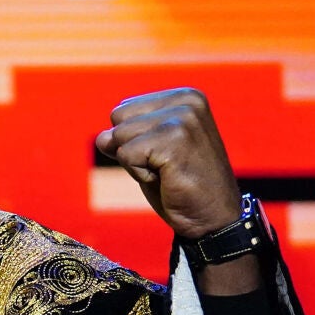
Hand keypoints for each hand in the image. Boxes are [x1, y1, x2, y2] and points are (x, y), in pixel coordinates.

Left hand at [95, 88, 243, 239]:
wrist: (212, 217)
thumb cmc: (180, 183)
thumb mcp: (150, 150)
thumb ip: (125, 134)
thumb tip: (102, 137)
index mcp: (184, 96)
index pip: (123, 110)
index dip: (133, 140)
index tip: (164, 154)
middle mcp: (186, 101)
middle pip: (118, 118)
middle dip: (131, 147)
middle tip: (164, 165)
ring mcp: (183, 118)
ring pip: (119, 136)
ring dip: (135, 162)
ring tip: (166, 171)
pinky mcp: (175, 139)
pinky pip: (126, 155)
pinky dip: (139, 174)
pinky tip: (167, 178)